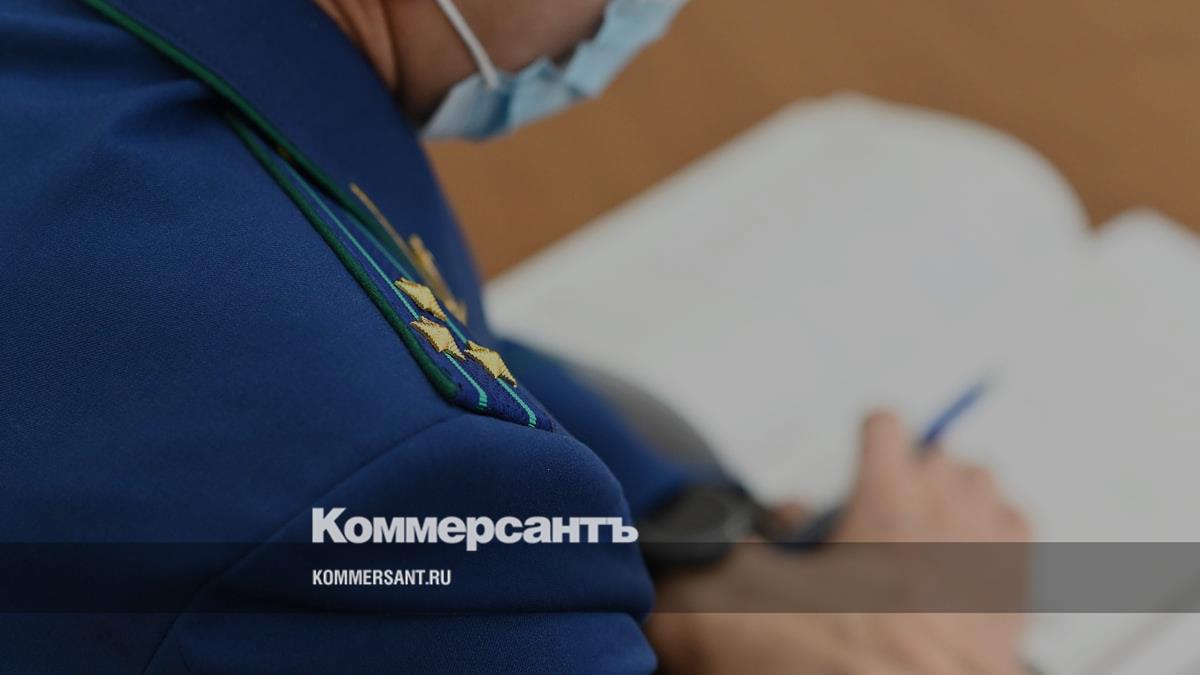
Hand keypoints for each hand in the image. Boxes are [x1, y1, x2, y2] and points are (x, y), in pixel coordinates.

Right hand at [646, 410, 1031, 673]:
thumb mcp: (743, 603)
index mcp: (886, 505)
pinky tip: (968, 559)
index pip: (887, 424)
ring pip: (989, 489)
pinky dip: (998, 533)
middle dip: (910, 471)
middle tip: (875, 506)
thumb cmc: (827, 660)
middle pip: (944, 456)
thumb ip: (713, 558)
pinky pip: (1022, 536)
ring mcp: (991, 561)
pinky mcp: (1015, 606)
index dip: (862, 439)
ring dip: (958, 495)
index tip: (851, 464)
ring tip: (924, 526)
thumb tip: (685, 543)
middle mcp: (947, 521)